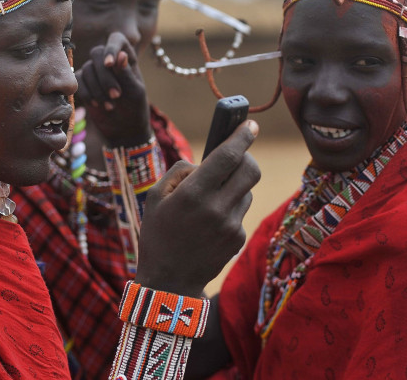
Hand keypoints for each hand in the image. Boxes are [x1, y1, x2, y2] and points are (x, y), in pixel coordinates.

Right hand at [76, 32, 151, 146]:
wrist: (124, 129)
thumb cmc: (135, 108)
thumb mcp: (135, 92)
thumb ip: (126, 73)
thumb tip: (120, 54)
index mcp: (127, 57)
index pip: (116, 39)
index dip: (111, 48)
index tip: (109, 64)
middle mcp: (109, 60)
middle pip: (96, 53)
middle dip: (104, 76)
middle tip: (116, 96)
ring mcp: (95, 72)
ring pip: (87, 69)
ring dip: (97, 89)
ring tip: (110, 106)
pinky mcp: (84, 84)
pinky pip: (78, 81)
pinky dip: (87, 93)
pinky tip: (97, 104)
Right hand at [135, 120, 260, 296]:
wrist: (168, 281)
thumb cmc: (157, 233)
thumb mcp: (155, 197)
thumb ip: (181, 171)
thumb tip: (207, 161)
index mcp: (193, 194)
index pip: (228, 156)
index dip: (242, 136)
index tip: (250, 124)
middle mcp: (216, 208)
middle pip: (251, 170)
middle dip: (246, 157)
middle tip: (236, 156)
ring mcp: (231, 226)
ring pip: (247, 191)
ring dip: (235, 186)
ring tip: (211, 199)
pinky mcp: (238, 239)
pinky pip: (241, 211)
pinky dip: (230, 208)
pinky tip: (210, 222)